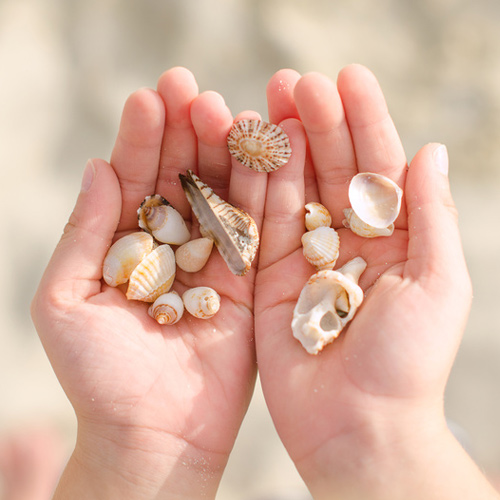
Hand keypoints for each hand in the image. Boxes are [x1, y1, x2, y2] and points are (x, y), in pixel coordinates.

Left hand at [31, 68, 262, 498]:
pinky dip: (263, 194)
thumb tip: (97, 166)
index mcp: (128, 243)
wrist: (155, 436)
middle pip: (182, 178)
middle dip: (187, 134)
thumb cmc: (98, 376)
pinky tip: (266, 154)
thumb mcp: (66, 300)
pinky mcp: (251, 283)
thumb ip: (84, 234)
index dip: (141, 139)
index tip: (150, 98)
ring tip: (229, 111)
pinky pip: (258, 232)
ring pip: (223, 196)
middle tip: (193, 92)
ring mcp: (216, 261)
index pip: (135, 179)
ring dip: (226, 154)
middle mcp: (174, 245)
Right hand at [255, 65, 496, 498]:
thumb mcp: (437, 283)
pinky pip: (260, 226)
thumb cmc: (407, 363)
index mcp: (393, 238)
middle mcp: (347, 241)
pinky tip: (250, 151)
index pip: (378, 167)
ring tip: (269, 101)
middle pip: (331, 169)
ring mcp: (304, 257)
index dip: (365, 121)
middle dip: (317, 123)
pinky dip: (255, 188)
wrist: (356, 427)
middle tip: (297, 81)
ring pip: (292, 190)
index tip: (347, 78)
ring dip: (282, 145)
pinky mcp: (268, 278)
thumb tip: (431, 149)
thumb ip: (430, 215)